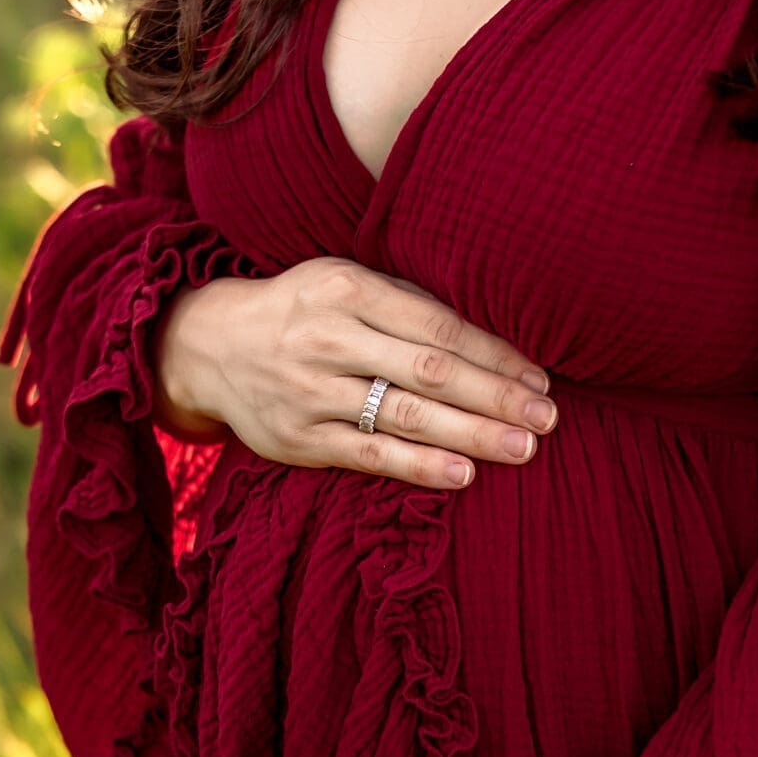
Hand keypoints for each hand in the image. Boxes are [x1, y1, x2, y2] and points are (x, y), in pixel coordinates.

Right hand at [152, 256, 557, 487]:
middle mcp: (329, 338)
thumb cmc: (301, 311)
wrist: (209, 345)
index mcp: (348, 289)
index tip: (539, 378)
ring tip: (523, 448)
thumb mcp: (344, 282)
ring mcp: (312, 391)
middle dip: (496, 397)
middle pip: (430, 372)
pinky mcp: (300, 439)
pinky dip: (420, 467)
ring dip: (472, 435)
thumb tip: (491, 336)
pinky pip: (371, 455)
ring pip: (406, 416)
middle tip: (548, 418)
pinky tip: (464, 474)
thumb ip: (406, 303)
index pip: (438, 326)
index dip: (494, 354)